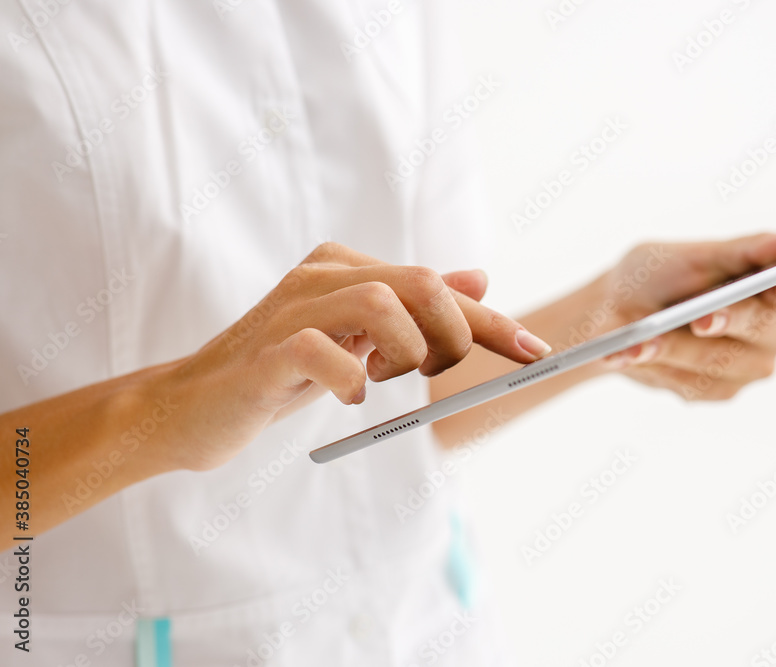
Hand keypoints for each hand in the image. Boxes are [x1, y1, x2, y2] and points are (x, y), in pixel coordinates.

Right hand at [162, 243, 550, 470]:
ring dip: (406, 353)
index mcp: (347, 269)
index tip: (537, 352)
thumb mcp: (358, 342)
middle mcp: (322, 276)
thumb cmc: (282, 374)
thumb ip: (412, 310)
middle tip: (435, 374)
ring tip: (383, 379)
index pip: (435, 286)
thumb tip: (479, 279)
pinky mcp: (266, 351)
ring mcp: (290, 309)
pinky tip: (348, 397)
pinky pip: (325, 352)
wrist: (192, 406)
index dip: (492, 321)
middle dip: (454, 335)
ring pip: (384, 303)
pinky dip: (352, 381)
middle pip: (419, 285)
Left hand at [596, 229, 775, 399]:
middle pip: (773, 329)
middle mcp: (773, 328)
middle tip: (699, 319)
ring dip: (679, 348)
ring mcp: (750, 364)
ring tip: (641, 338)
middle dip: (731, 320)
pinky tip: (634, 353)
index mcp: (774, 284)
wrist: (611, 315)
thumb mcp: (696, 255)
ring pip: (728, 361)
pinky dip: (661, 366)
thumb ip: (751, 249)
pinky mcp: (720, 389)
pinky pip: (698, 384)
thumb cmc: (657, 276)